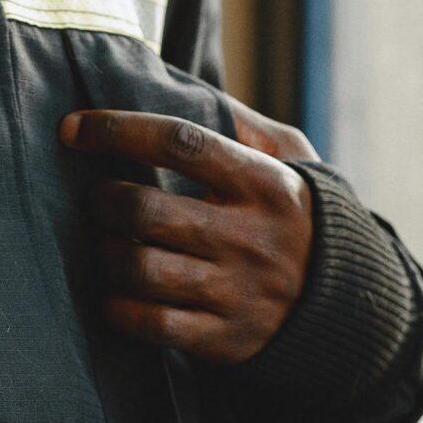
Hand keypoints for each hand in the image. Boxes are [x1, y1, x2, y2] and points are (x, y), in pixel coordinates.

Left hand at [61, 98, 320, 364]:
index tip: (73, 129)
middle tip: (99, 198)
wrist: (349, 305)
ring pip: (140, 269)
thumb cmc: (299, 216)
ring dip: (107, 253)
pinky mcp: (224, 338)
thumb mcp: (294, 161)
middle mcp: (250, 237)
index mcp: (264, 183)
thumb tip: (178, 85)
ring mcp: (236, 291)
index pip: (179, 143)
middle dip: (105, 201)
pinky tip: (116, 293)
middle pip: (146, 210)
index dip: (118, 130)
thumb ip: (243, 124)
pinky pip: (151, 323)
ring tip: (108, 243)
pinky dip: (119, 307)